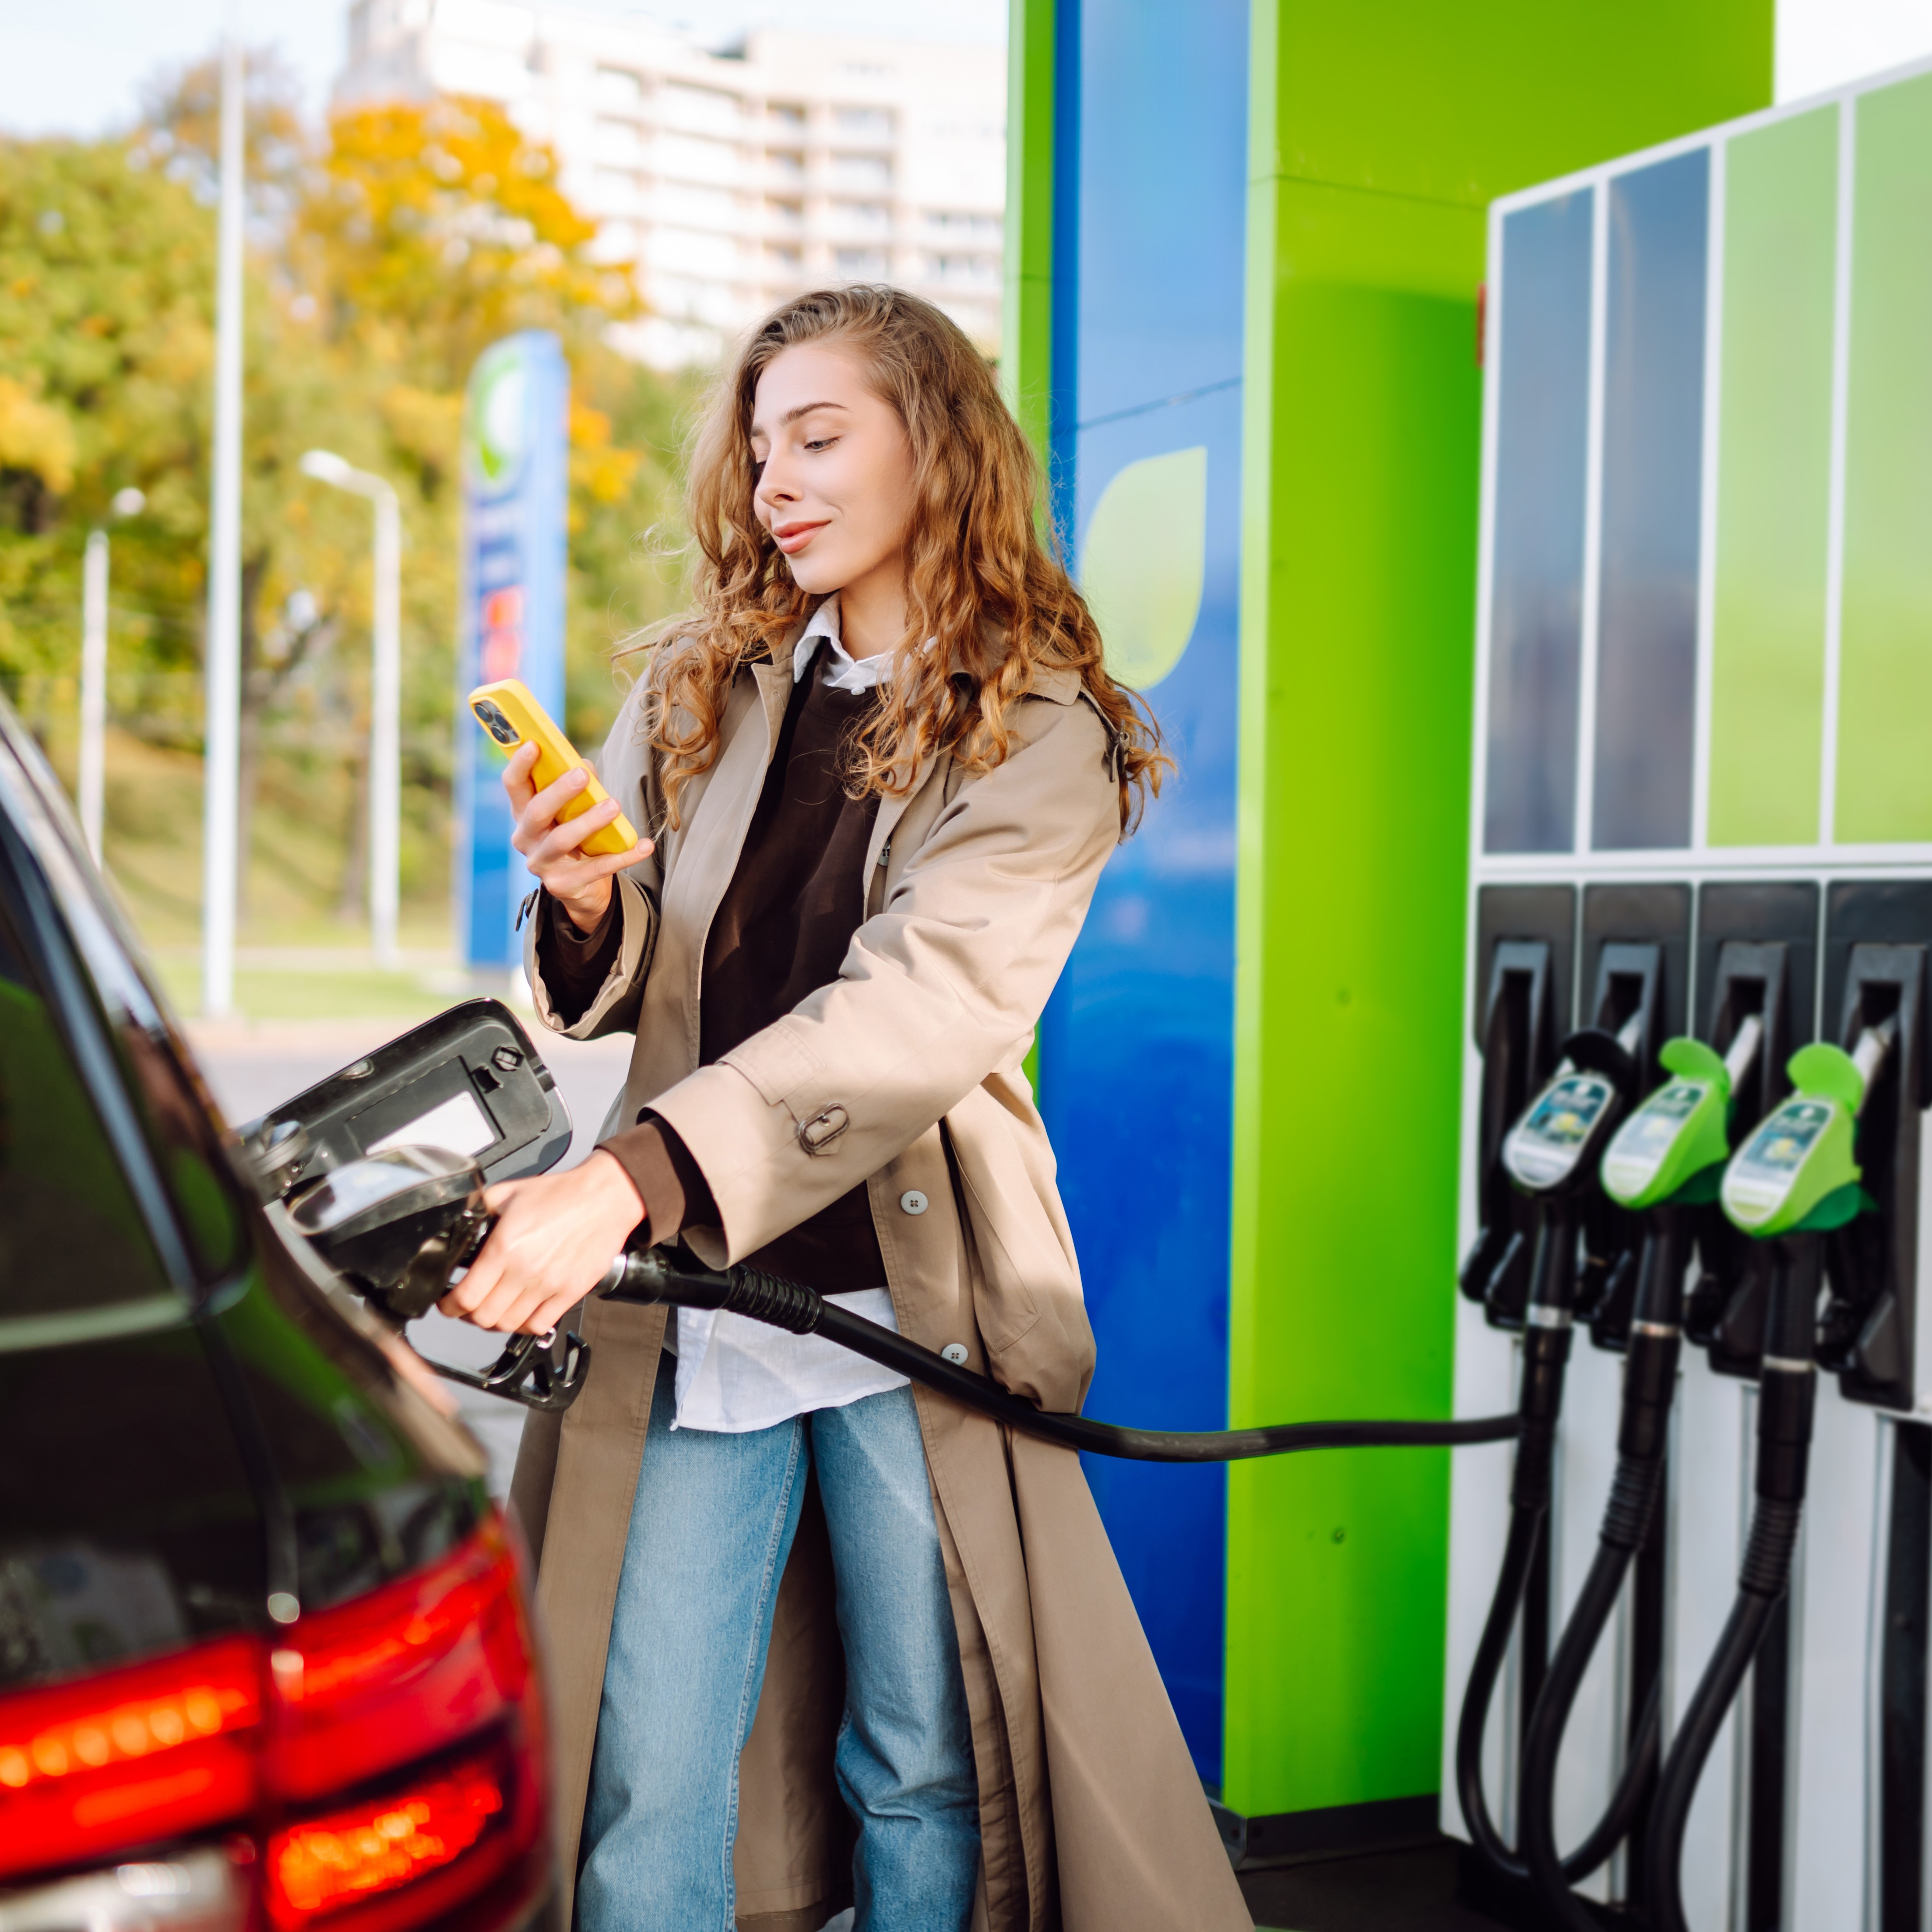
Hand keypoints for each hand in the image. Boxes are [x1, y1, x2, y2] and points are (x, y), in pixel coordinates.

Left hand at [439, 1151, 646, 1335]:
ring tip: (494, 1309)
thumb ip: (479, 1210)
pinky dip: (524, 1325)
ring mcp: (549, 1285)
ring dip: (495, 1321)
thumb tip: (460, 1225)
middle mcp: (525, 1271)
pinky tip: (521, 1313)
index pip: (466, 1296)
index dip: (449, 1305)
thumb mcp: (508, 1192)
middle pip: (484, 1317)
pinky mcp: (570, 1293)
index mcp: (505, 1247)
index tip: (447, 1303)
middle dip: (468, 1315)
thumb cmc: (561, 1194)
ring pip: (508, 1324)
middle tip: (467, 1307)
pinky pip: (539, 1325)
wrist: (604, 1198)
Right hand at [504, 743, 653, 933]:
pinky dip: (624, 856)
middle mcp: (526, 839)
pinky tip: (644, 846)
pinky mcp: (563, 885)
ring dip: (589, 821)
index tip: (535, 744)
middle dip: (558, 792)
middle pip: (536, 812)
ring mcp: (542, 864)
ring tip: (613, 805)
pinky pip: (597, 869)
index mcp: (524, 814)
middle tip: (581, 775)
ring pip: (562, 840)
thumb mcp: (573, 809)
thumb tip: (585, 765)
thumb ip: (579, 786)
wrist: (581, 886)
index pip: (514, 786)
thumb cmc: (577, 835)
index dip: (520, 764)